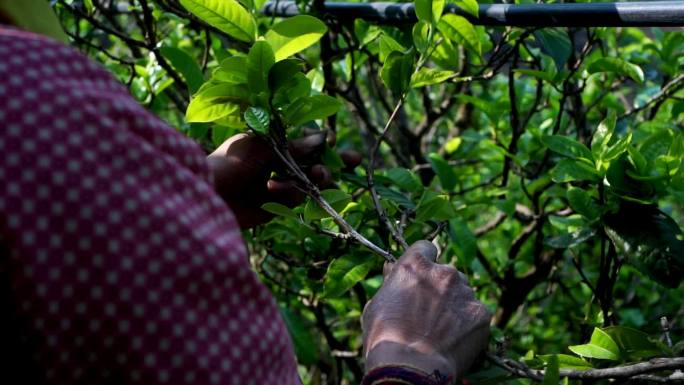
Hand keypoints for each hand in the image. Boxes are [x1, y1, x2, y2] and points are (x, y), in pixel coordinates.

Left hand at [207, 132, 360, 228]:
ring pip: (312, 182)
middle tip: (350, 161)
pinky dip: (291, 194)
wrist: (209, 195)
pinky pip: (298, 198)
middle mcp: (281, 162)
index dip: (325, 142)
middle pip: (316, 162)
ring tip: (315, 176)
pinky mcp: (278, 205)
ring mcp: (281, 184)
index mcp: (275, 141)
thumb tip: (324, 136)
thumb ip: (294, 145)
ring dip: (314, 178)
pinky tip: (273, 191)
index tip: (341, 146)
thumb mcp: (263, 146)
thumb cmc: (229, 162)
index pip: (308, 140)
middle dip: (332, 163)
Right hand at [362, 241, 490, 378]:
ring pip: (463, 292)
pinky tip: (455, 340)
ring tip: (442, 330)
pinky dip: (468, 324)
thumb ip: (390, 283)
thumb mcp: (376, 305)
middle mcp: (443, 271)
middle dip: (440, 287)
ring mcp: (465, 291)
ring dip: (455, 305)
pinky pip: (475, 313)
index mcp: (415, 264)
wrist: (411, 366)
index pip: (426, 248)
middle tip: (430, 311)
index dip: (423, 261)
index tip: (420, 276)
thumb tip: (392, 270)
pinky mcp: (481, 313)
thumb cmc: (385, 337)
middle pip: (446, 272)